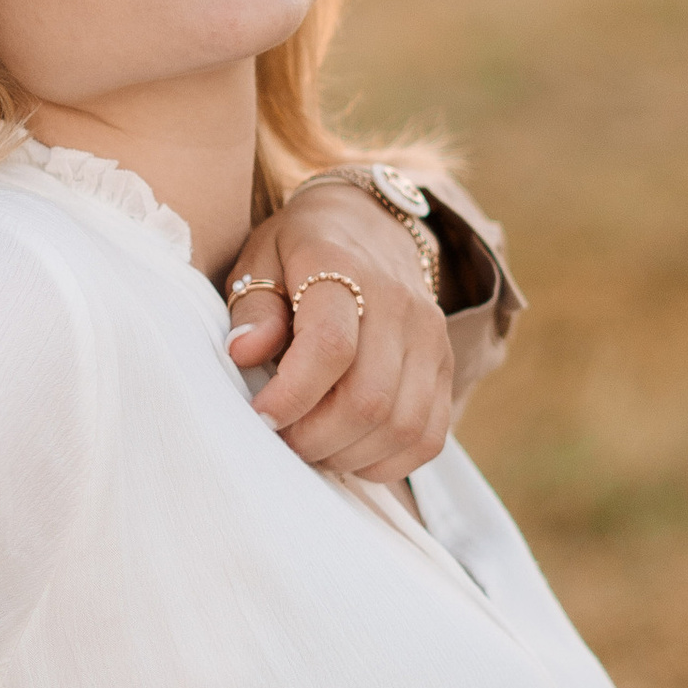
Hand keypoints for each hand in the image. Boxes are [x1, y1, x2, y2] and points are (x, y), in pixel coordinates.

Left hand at [224, 187, 453, 484]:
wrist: (368, 225)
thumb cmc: (299, 252)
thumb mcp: (260, 260)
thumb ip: (253, 308)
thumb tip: (243, 353)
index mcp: (342, 268)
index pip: (330, 346)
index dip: (292, 395)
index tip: (261, 415)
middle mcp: (398, 304)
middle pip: (368, 399)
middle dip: (314, 438)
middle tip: (281, 437)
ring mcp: (430, 338)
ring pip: (401, 426)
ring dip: (348, 455)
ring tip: (311, 446)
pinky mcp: (445, 366)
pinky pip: (428, 436)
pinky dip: (387, 461)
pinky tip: (350, 451)